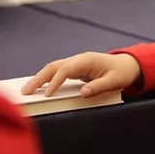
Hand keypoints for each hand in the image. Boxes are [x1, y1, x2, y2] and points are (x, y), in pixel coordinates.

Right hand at [21, 52, 141, 97]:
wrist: (128, 64)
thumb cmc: (122, 72)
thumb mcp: (114, 81)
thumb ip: (98, 87)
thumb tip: (83, 93)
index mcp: (87, 60)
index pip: (66, 70)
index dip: (55, 82)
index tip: (48, 94)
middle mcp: (79, 59)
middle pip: (54, 66)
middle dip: (39, 78)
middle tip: (26, 91)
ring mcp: (76, 62)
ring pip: (53, 68)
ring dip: (40, 78)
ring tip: (27, 90)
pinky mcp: (76, 68)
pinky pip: (58, 72)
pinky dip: (47, 78)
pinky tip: (39, 87)